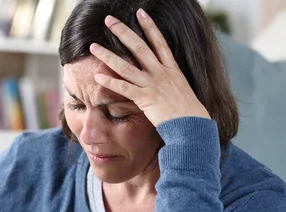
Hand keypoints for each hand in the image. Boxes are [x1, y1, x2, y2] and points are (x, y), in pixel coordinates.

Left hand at [89, 9, 210, 126]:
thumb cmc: (188, 112)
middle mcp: (161, 73)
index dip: (149, 26)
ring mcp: (153, 85)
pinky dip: (110, 82)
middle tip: (109, 20)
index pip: (159, 42)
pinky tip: (97, 76)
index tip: (140, 12)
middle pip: (139, 47)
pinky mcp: (145, 99)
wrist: (193, 125)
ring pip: (126, 66)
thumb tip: (164, 79)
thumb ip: (170, 82)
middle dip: (123, 32)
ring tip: (93, 47)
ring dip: (108, 55)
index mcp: (172, 69)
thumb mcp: (181, 90)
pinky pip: (124, 89)